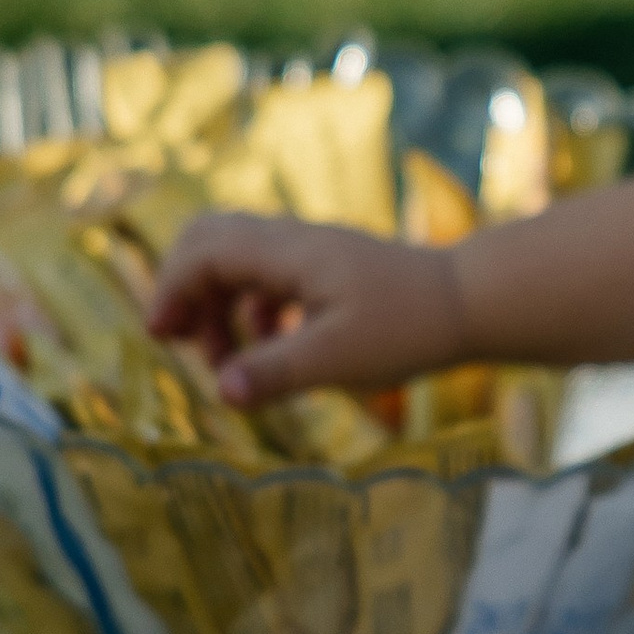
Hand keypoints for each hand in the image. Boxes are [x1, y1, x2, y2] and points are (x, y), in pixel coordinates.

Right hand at [144, 212, 464, 407]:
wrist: (470, 302)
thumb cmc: (407, 328)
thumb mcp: (338, 359)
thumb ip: (276, 373)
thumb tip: (222, 393)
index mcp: (288, 252)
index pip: (203, 252)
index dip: (171, 290)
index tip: (163, 338)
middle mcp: (293, 240)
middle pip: (209, 240)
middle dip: (184, 289)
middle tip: (181, 342)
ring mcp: (310, 250)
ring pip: (237, 260)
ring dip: (218, 305)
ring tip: (227, 362)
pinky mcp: (326, 267)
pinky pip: (267, 276)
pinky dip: (252, 309)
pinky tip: (270, 347)